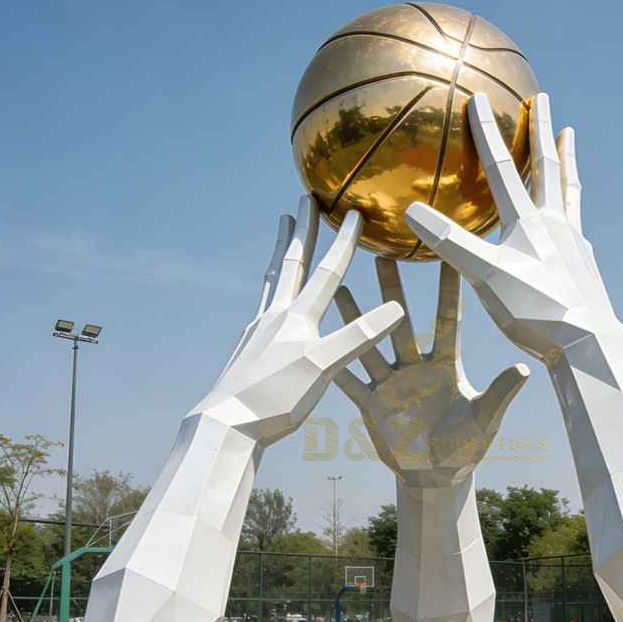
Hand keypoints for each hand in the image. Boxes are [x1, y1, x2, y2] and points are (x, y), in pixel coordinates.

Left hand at [192, 195, 402, 445]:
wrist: (225, 424)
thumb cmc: (276, 400)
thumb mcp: (322, 368)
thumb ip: (358, 336)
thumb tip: (397, 309)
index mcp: (297, 319)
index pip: (326, 272)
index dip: (344, 243)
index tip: (354, 212)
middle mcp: (275, 316)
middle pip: (292, 262)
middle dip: (303, 229)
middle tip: (305, 197)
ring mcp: (257, 330)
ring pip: (274, 278)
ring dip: (283, 249)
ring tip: (283, 227)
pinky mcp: (247, 346)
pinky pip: (263, 302)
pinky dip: (272, 285)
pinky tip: (271, 295)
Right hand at [332, 258, 528, 486]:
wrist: (437, 476)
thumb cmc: (466, 447)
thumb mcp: (484, 420)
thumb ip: (499, 393)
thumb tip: (523, 367)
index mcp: (446, 366)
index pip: (446, 321)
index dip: (448, 290)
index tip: (447, 256)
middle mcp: (416, 368)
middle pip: (402, 322)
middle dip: (392, 290)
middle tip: (383, 253)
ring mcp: (391, 384)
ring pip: (370, 344)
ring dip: (357, 318)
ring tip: (341, 287)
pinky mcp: (372, 405)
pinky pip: (351, 381)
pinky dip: (337, 362)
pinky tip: (321, 340)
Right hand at [405, 92, 621, 362]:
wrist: (589, 343)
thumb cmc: (536, 311)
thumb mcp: (486, 276)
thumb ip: (451, 243)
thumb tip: (410, 210)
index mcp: (529, 223)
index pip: (502, 168)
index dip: (487, 133)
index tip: (479, 98)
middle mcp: (555, 224)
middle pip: (547, 167)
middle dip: (542, 130)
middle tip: (543, 98)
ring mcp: (574, 242)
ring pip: (569, 189)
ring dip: (566, 159)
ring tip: (569, 136)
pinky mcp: (584, 263)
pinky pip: (575, 220)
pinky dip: (571, 204)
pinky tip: (569, 213)